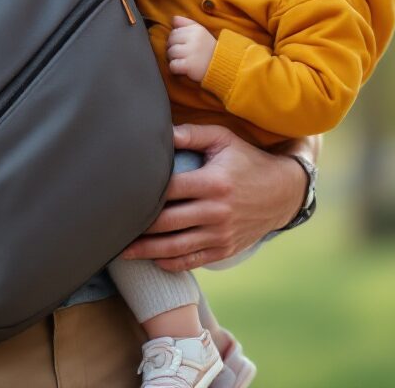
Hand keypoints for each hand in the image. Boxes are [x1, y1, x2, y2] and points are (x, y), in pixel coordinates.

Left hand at [120, 124, 304, 271]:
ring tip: (121, 251)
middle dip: (136, 227)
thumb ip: (191, 134)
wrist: (283, 193)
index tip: (119, 195)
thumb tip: (160, 132)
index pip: (168, 190)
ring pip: (175, 247)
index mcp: (214, 182)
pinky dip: (169, 262)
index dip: (143, 193)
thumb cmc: (247, 161)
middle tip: (111, 227)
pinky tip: (151, 259)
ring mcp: (221, 234)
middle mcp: (217, 211)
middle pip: (166, 223)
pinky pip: (191, 261)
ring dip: (146, 251)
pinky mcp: (224, 249)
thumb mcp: (224, 139)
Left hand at [166, 16, 216, 82]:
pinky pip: (172, 65)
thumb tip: (173, 19)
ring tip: (182, 61)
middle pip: (171, 42)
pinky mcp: (189, 65)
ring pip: (170, 53)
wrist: (223, 66)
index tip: (182, 45)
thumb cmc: (209, 49)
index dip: (175, 40)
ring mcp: (191, 52)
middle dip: (173, 48)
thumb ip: (187, 23)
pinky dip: (175, 68)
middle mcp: (194, 39)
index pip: (174, 32)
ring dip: (173, 58)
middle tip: (182, 54)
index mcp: (197, 29)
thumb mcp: (201, 32)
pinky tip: (182, 68)